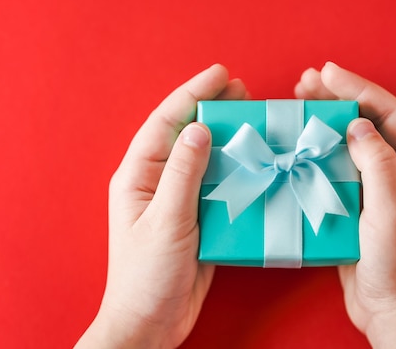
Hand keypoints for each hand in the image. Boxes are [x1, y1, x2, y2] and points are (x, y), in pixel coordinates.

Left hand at [76, 64, 247, 347]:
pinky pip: (219, 184)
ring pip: (206, 156)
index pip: (166, 122)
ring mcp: (179, 199)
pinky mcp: (198, 217)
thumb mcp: (166, 221)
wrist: (152, 323)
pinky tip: (256, 161)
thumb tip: (198, 129)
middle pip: (187, 132)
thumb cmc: (147, 275)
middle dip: (212, 108)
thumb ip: (183, 173)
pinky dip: (237, 169)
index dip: (193, 93)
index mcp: (139, 175)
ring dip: (229, 137)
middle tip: (243, 90)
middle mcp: (158, 181)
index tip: (220, 73)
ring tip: (253, 117)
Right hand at [295, 62, 395, 347]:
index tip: (329, 72)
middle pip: (367, 122)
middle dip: (337, 98)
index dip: (359, 89)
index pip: (389, 114)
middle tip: (305, 82)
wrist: (389, 309)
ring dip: (323, 121)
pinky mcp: (354, 202)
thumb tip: (357, 126)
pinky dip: (316, 151)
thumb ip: (378, 165)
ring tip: (297, 101)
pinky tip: (298, 142)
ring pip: (347, 142)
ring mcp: (375, 186)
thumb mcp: (392, 212)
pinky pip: (334, 167)